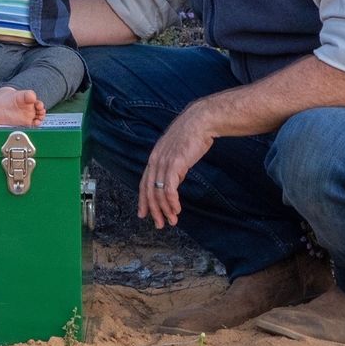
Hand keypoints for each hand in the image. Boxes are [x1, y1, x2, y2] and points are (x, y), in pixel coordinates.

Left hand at [137, 103, 214, 228]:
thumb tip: (175, 179)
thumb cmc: (192, 135)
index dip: (143, 200)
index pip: (144, 183)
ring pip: (158, 192)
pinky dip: (171, 202)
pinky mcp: (175, 163)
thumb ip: (173, 165)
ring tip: (171, 220)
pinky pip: (169, 188)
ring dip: (165, 210)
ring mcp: (164, 162)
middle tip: (159, 224)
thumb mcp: (178, 151)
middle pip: (149, 191)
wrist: (201, 121)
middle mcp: (155, 160)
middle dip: (153, 210)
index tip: (143, 214)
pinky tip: (177, 209)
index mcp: (155, 156)